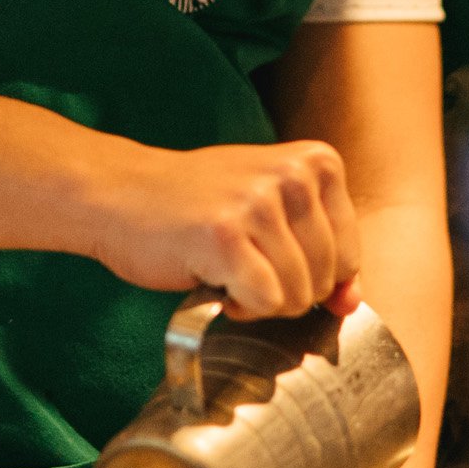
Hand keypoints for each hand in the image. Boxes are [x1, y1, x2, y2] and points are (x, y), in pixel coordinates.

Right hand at [79, 139, 359, 316]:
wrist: (118, 193)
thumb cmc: (196, 206)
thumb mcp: (271, 211)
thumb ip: (320, 251)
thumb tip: (350, 304)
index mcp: (316, 161)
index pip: (349, 256)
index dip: (310, 277)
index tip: (268, 256)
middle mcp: (293, 176)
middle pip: (325, 281)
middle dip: (283, 290)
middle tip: (240, 262)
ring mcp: (258, 203)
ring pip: (295, 296)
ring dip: (258, 299)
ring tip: (223, 265)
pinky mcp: (225, 236)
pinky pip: (264, 303)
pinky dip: (238, 306)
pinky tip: (212, 278)